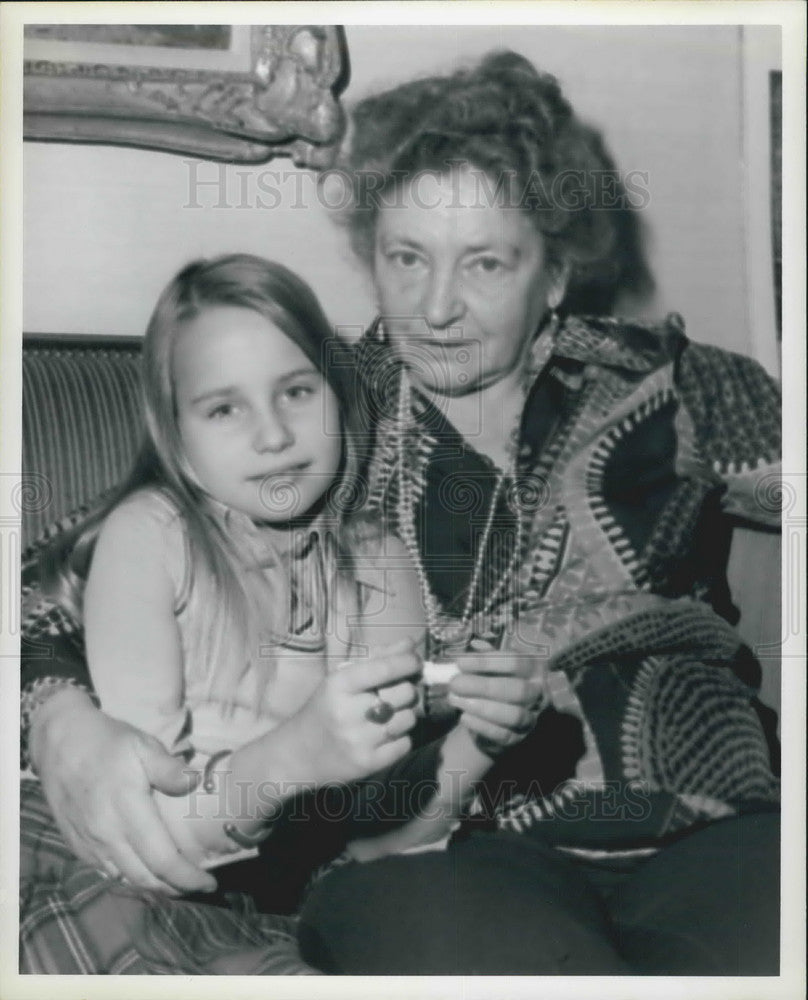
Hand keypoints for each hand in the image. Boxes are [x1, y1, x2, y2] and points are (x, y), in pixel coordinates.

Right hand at [31, 687, 216, 894]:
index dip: (188, 877)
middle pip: (145, 878)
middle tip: (199, 885)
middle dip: (175, 888)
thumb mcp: (143, 746)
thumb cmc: (107, 743)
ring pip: (125, 880)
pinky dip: (130, 878)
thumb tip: (195, 783)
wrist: (60, 743)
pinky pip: (107, 872)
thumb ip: (169, 769)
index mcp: (127, 810)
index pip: (162, 859)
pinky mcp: (77, 845)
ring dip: (153, 887)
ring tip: (177, 882)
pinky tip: (146, 871)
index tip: (210, 882)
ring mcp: (89, 843)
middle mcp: (106, 834)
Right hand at [290, 637, 419, 785]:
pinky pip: (405, 743)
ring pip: (408, 718)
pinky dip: (401, 738)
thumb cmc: (324, 708)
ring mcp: (358, 740)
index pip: (384, 668)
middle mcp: (348, 712)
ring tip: (388, 716)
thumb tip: (410, 644)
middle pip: (404, 692)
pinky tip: (385, 735)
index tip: (415, 662)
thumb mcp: (341, 678)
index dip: (408, 661)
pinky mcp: (368, 764)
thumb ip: (377, 659)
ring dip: (404, 715)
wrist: (298, 753)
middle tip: (395, 694)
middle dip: (406, 690)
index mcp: (339, 685)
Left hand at [447, 637, 545, 753]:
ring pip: (513, 715)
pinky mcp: (519, 738)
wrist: (496, 716)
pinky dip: (481, 725)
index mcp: (534, 668)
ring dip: (480, 707)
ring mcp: (531, 717)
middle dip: (482, 686)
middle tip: (455, 683)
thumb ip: (484, 656)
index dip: (487, 661)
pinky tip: (464, 717)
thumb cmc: (493, 681)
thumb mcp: (492, 665)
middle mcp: (538, 693)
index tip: (460, 662)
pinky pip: (503, 735)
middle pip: (517, 690)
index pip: (516, 662)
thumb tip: (474, 645)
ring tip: (454, 699)